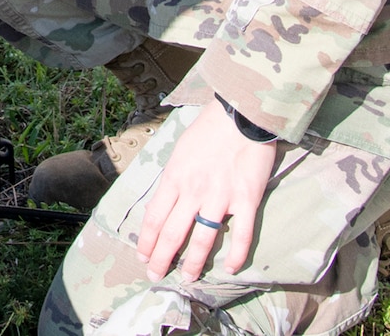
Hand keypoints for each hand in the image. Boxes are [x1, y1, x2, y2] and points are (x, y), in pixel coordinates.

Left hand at [135, 97, 277, 281]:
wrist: (241, 112)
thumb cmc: (209, 128)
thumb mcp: (180, 150)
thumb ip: (174, 177)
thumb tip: (167, 200)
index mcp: (175, 177)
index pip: (154, 217)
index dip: (147, 241)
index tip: (143, 256)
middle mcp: (194, 191)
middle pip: (173, 233)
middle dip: (162, 259)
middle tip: (156, 276)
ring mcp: (221, 197)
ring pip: (204, 239)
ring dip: (194, 263)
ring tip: (188, 278)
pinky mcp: (246, 199)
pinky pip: (242, 234)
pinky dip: (236, 254)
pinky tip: (230, 268)